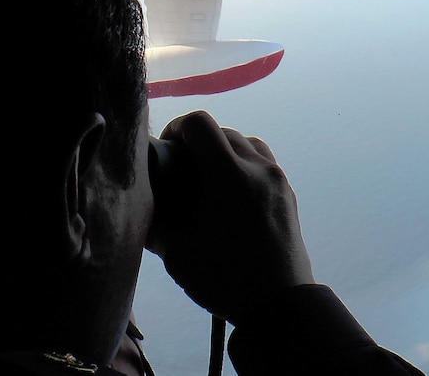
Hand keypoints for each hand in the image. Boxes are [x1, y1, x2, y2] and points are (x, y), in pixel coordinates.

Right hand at [146, 110, 314, 324]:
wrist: (279, 305)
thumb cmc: (224, 279)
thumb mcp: (177, 254)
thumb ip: (156, 224)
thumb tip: (140, 209)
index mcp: (228, 175)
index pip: (200, 123)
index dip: (177, 128)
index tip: (167, 148)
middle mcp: (257, 168)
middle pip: (223, 131)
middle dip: (199, 142)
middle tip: (183, 168)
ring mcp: (277, 180)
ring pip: (247, 143)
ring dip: (225, 151)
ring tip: (210, 179)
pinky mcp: (288, 195)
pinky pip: (263, 163)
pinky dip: (245, 165)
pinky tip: (232, 195)